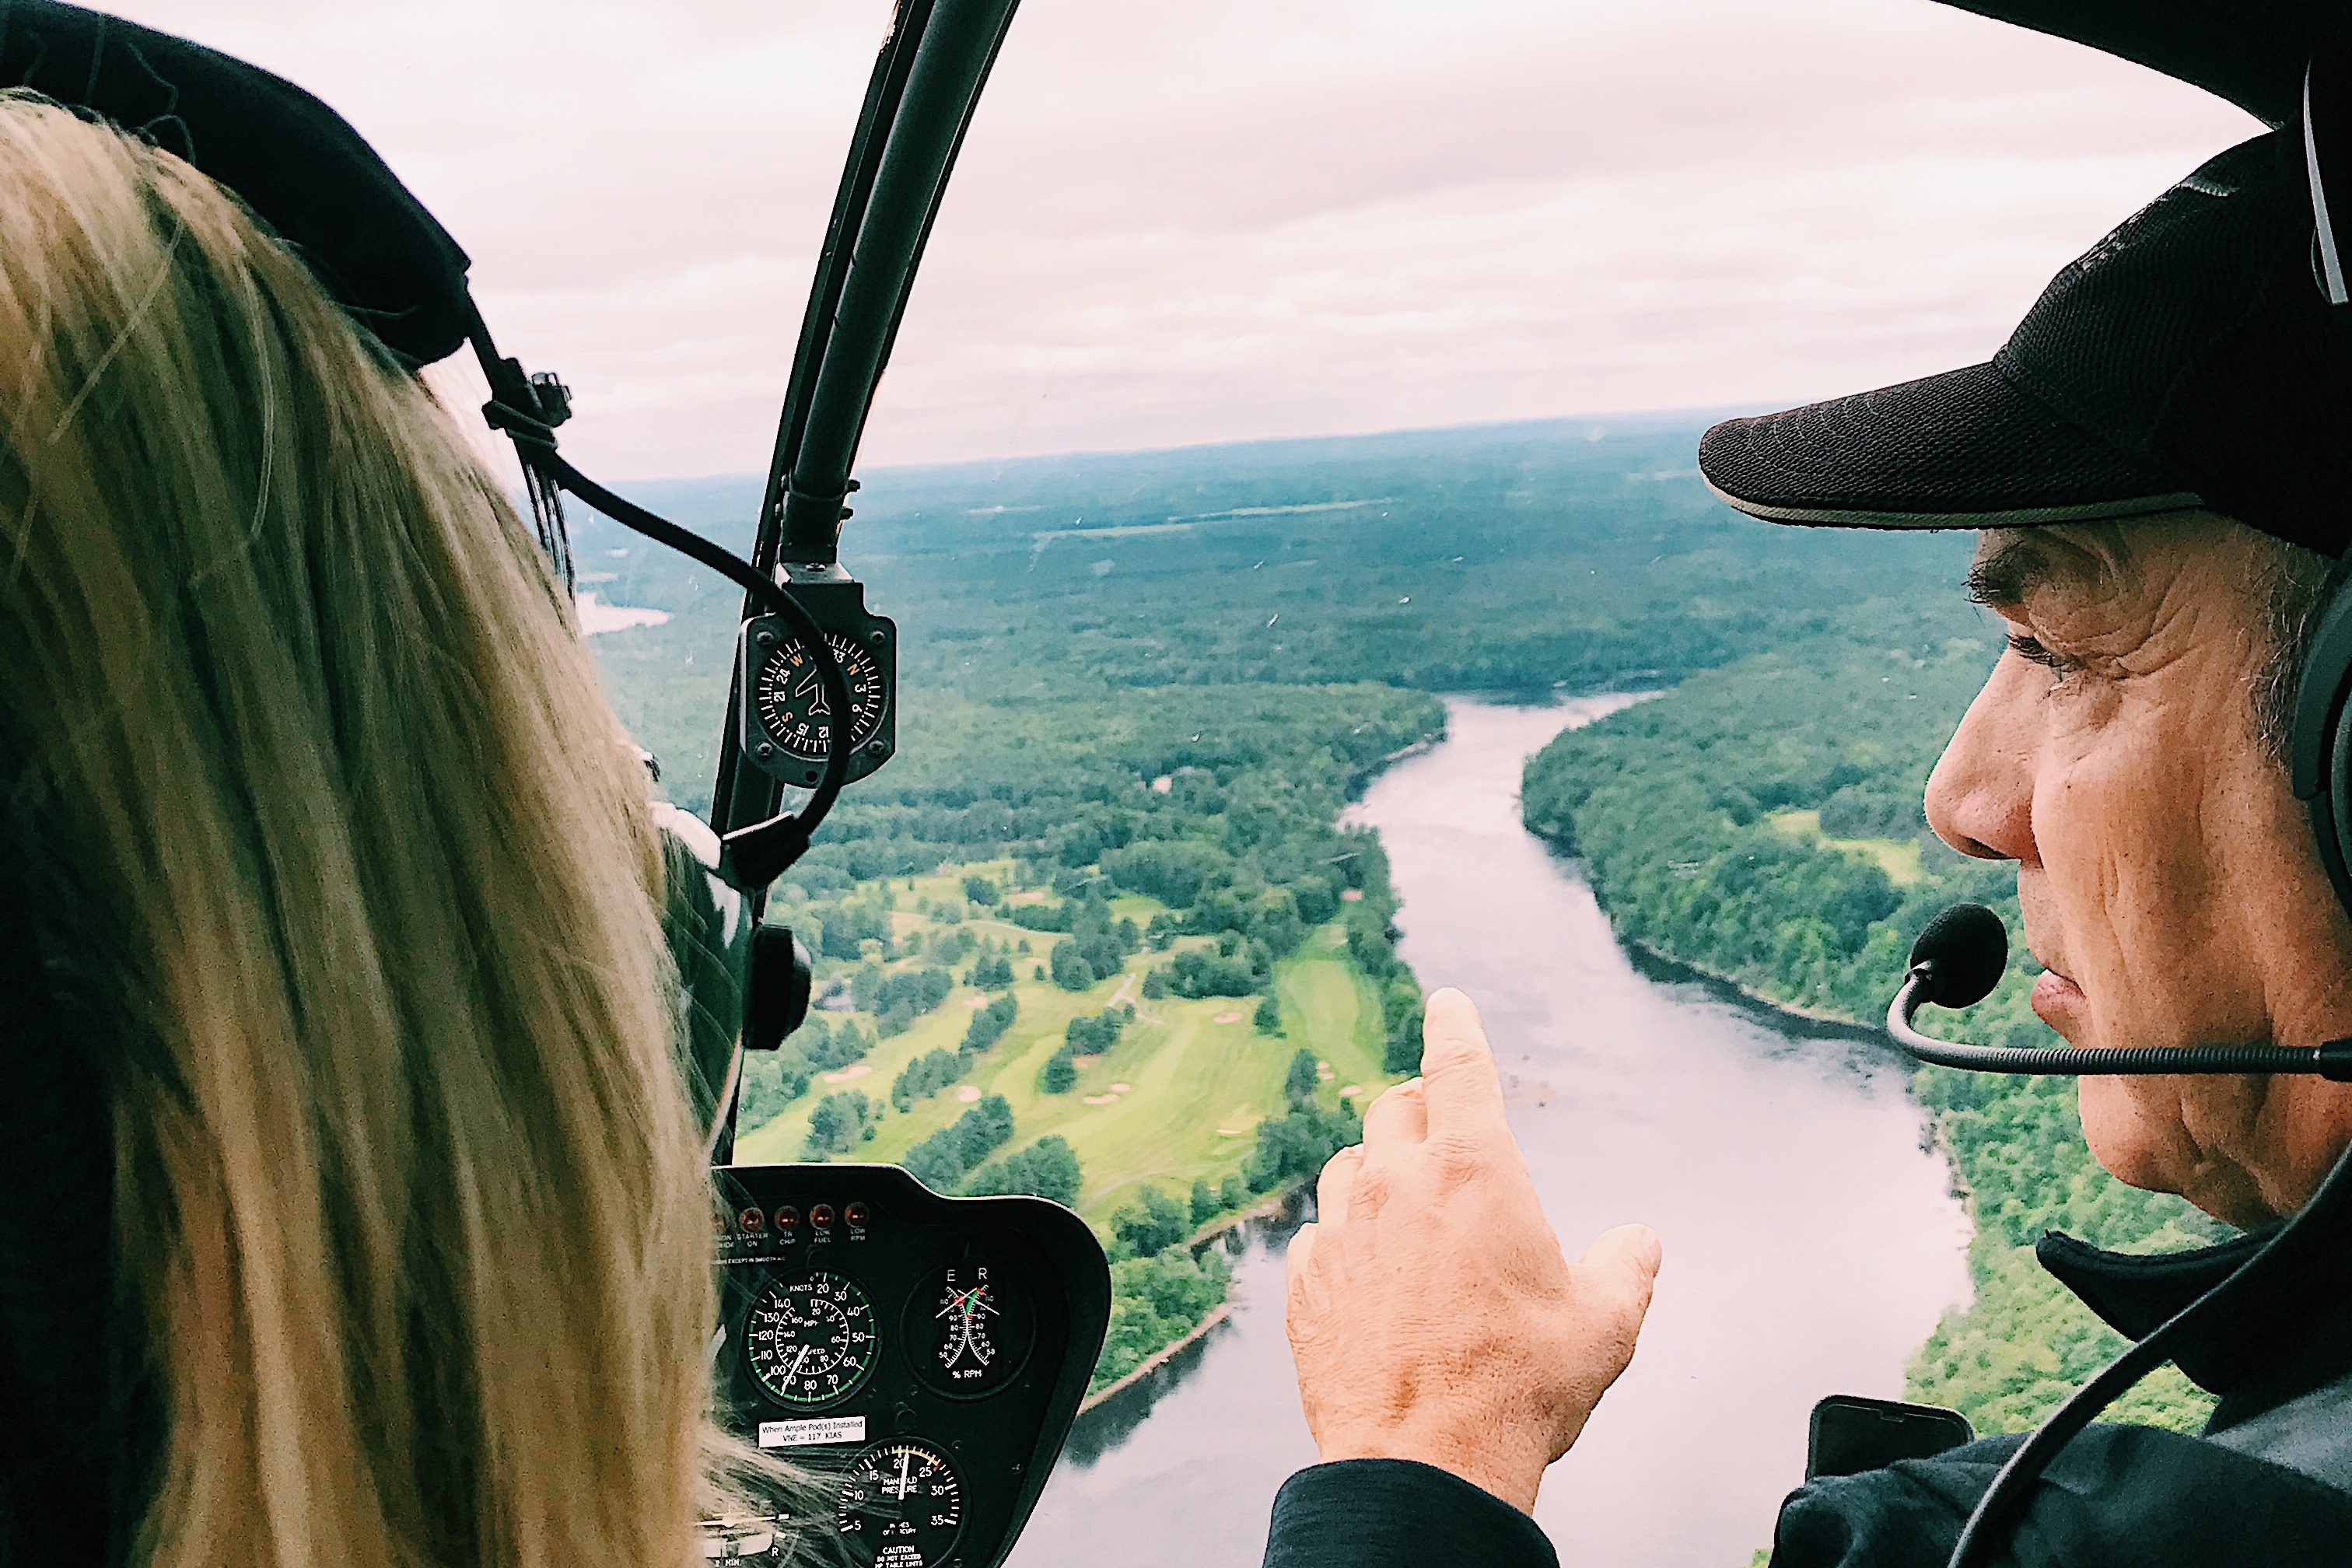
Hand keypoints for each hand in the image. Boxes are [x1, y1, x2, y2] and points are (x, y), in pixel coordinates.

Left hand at [1284, 988, 1660, 1512]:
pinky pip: (1317, 1234)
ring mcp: (1340, 1231)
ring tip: (1406, 1204)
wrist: (1423, 1462)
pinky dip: (1342, 1236)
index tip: (1446, 1002)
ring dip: (1377, 1169)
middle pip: (1396, 1108)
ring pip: (1348, 1165)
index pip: (1459, 1067)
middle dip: (1422, 1108)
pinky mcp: (1305, 1283)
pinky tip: (1365, 1269)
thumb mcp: (1605, 1325)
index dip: (1456, 1026)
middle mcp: (1395, 1184)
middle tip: (1442, 1129)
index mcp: (1472, 1171)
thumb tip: (1639, 1241)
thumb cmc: (1518, 1389)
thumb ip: (1626, 1267)